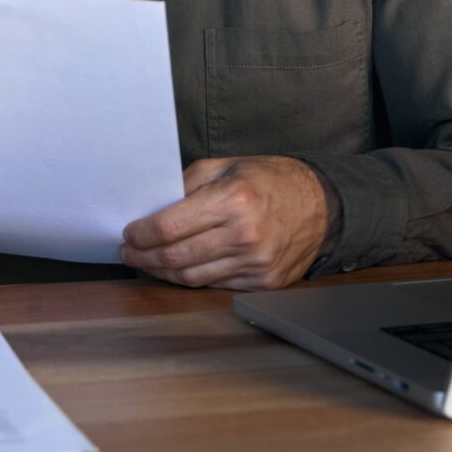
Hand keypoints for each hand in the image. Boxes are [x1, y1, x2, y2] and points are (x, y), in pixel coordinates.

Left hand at [120, 156, 335, 289]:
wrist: (322, 204)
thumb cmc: (272, 179)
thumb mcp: (229, 165)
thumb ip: (189, 183)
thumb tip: (153, 206)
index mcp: (233, 199)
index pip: (170, 225)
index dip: (141, 233)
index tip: (129, 234)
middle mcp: (244, 234)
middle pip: (176, 256)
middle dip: (145, 257)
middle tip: (130, 253)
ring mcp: (255, 263)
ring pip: (192, 278)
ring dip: (163, 273)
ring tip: (149, 263)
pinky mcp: (263, 282)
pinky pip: (216, 285)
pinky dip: (193, 279)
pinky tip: (181, 270)